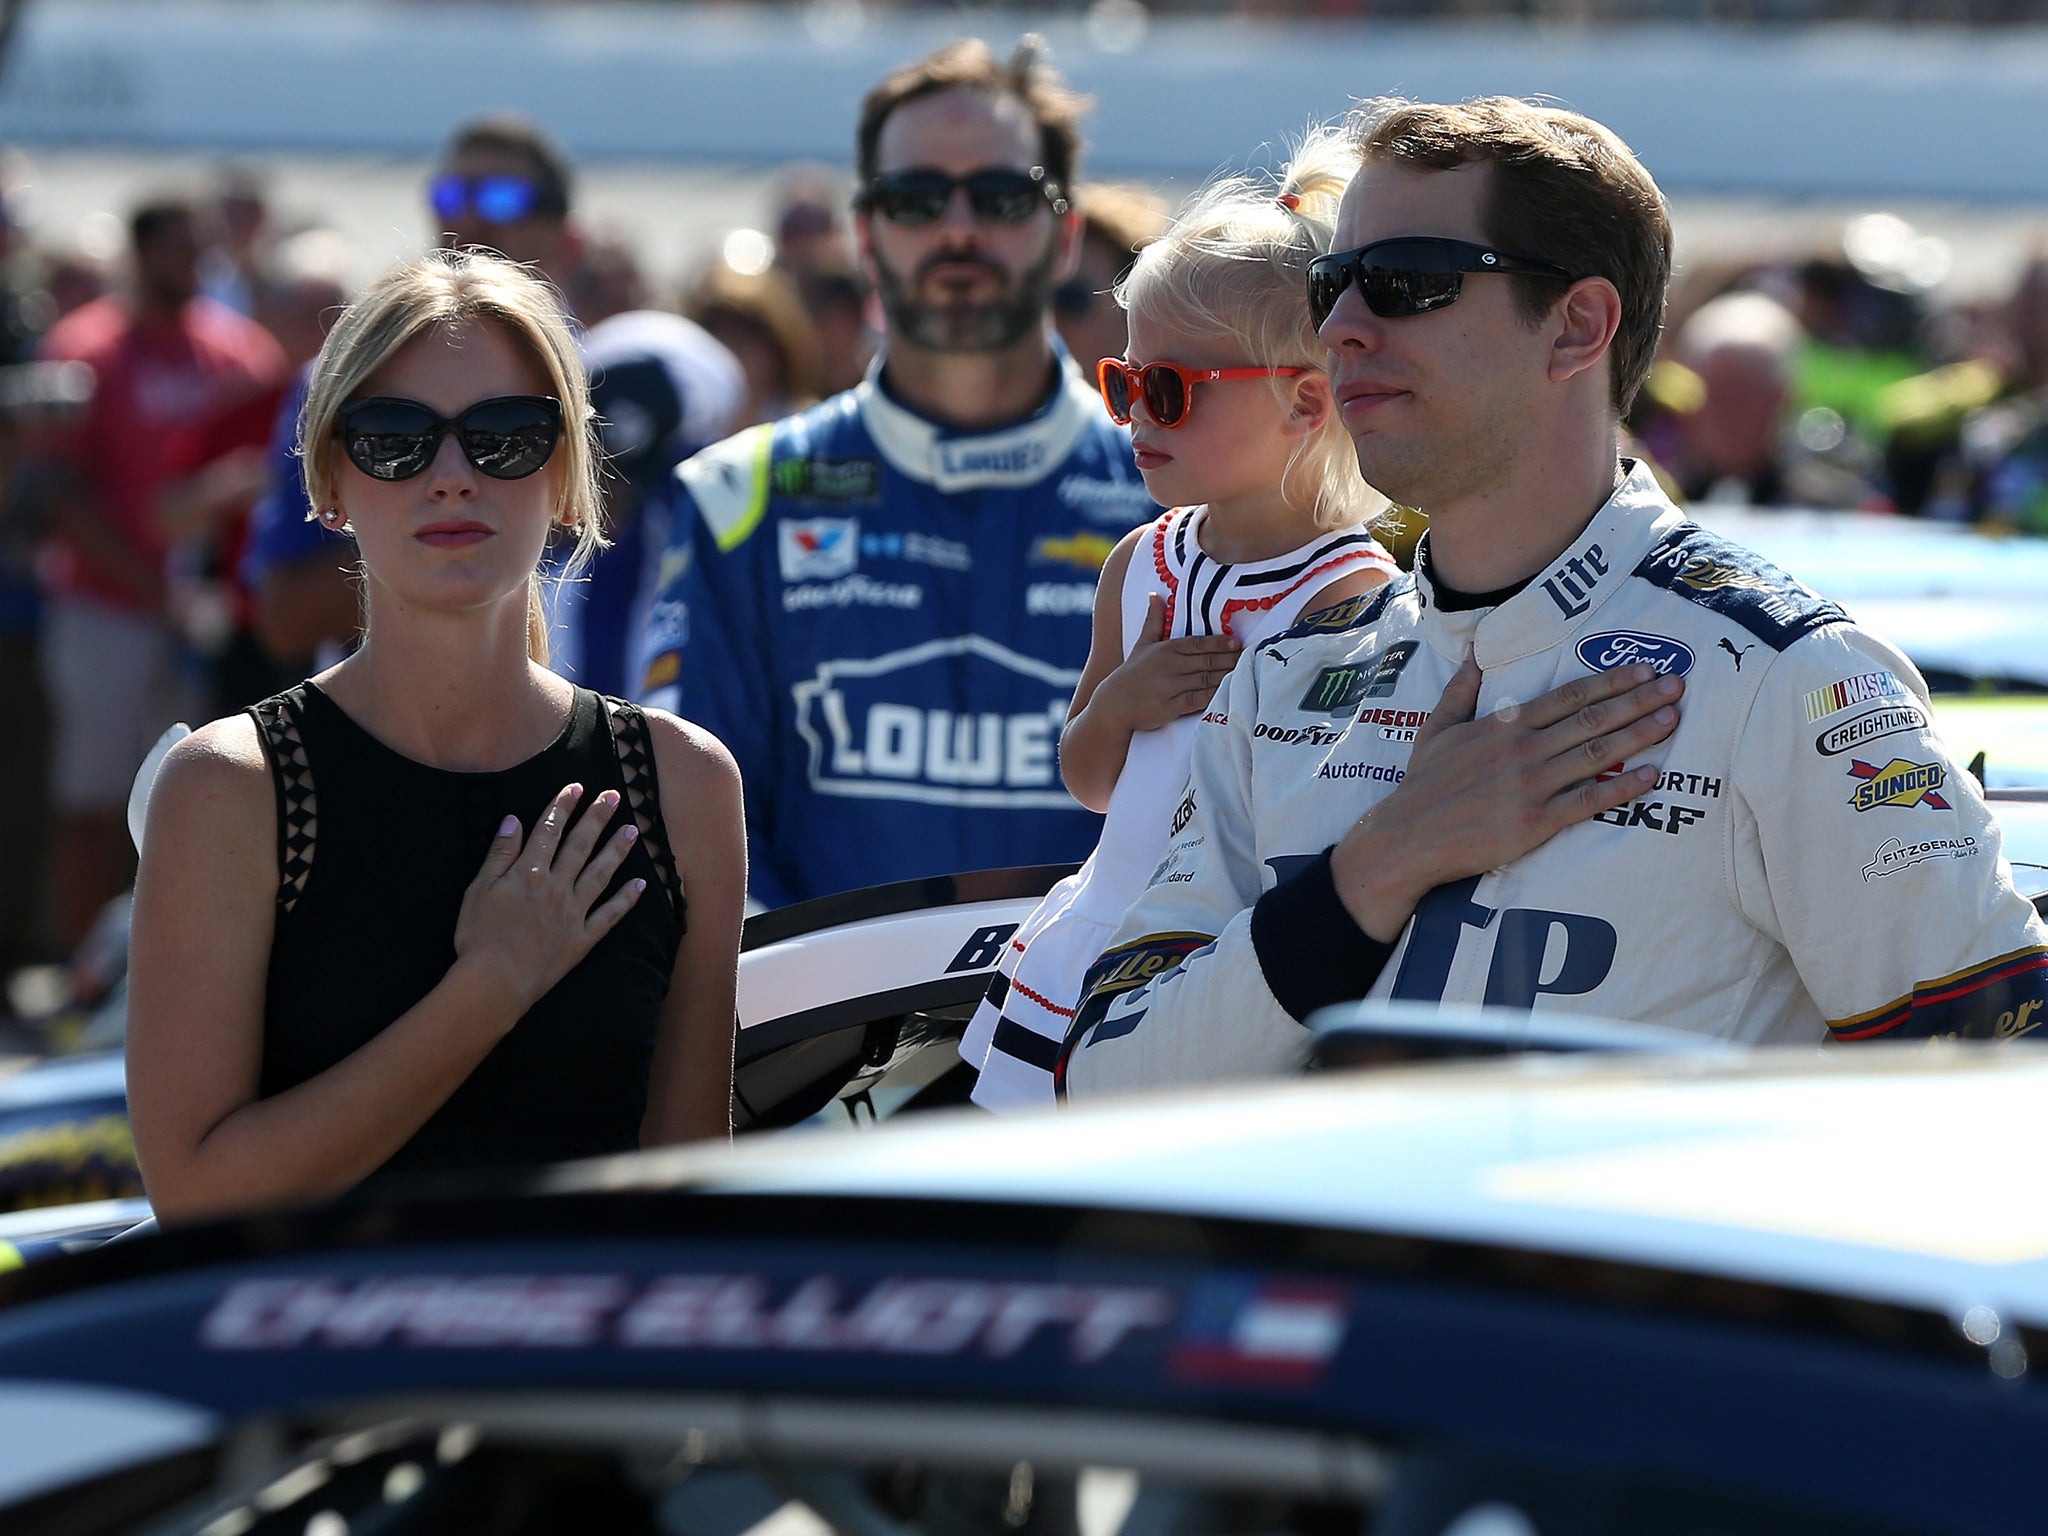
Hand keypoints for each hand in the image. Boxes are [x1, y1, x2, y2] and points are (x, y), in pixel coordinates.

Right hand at [453, 783, 645, 1016]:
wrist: (495, 981)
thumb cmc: (479, 936)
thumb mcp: (478, 889)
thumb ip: (499, 854)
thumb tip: (513, 821)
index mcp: (529, 872)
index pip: (548, 830)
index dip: (562, 806)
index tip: (577, 787)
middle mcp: (557, 887)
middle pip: (580, 845)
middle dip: (597, 818)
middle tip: (614, 796)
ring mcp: (573, 912)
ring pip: (600, 874)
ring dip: (616, 850)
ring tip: (633, 831)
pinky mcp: (583, 939)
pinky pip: (610, 915)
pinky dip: (626, 899)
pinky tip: (641, 884)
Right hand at [1090, 594, 1242, 733]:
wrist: (1113, 705)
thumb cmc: (1131, 674)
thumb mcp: (1142, 645)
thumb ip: (1153, 621)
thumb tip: (1154, 594)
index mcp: (1165, 649)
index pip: (1198, 643)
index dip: (1219, 643)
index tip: (1237, 642)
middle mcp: (1169, 666)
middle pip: (1207, 661)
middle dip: (1230, 659)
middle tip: (1251, 657)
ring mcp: (1170, 687)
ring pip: (1206, 680)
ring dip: (1227, 676)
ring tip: (1247, 674)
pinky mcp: (1170, 707)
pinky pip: (1198, 700)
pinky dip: (1214, 696)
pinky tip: (1229, 694)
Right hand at [1331, 658, 1683, 940]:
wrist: (1408, 836)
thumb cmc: (1424, 783)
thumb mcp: (1437, 726)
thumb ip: (1463, 685)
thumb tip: (1477, 645)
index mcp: (1504, 724)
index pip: (1569, 695)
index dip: (1611, 680)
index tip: (1644, 668)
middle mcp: (1523, 749)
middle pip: (1591, 718)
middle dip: (1638, 700)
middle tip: (1676, 685)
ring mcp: (1531, 785)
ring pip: (1596, 754)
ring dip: (1639, 734)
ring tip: (1673, 719)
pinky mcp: (1535, 822)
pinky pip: (1588, 802)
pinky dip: (1622, 788)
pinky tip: (1652, 776)